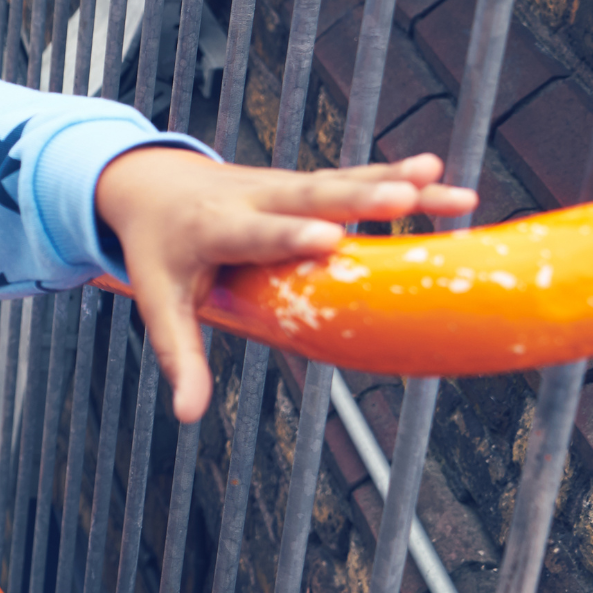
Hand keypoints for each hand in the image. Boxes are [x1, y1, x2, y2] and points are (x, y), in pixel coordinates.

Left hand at [95, 149, 476, 423]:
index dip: (290, 235)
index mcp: (215, 229)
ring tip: (441, 180)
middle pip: (309, 197)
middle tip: (404, 196)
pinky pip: (351, 178)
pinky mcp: (300, 182)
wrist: (151, 184)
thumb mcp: (159, 303)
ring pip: (340, 182)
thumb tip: (188, 416)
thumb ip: (180, 357)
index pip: (256, 234)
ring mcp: (280, 186)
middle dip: (357, 197)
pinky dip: (394, 176)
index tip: (328, 237)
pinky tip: (440, 178)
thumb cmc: (158, 252)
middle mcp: (253, 201)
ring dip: (392, 180)